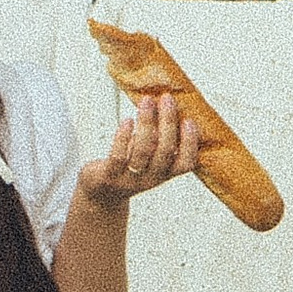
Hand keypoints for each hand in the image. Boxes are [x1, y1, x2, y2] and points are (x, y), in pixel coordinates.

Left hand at [76, 90, 199, 211]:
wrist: (102, 193)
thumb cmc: (128, 166)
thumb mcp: (149, 156)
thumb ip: (159, 138)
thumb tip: (168, 105)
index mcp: (164, 173)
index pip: (185, 164)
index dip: (190, 143)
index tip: (188, 120)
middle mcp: (150, 178)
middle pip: (165, 151)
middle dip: (167, 122)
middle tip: (167, 98)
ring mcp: (130, 179)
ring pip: (143, 150)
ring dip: (146, 122)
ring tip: (147, 101)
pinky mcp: (109, 176)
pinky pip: (119, 155)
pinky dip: (124, 136)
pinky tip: (128, 120)